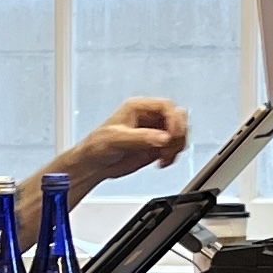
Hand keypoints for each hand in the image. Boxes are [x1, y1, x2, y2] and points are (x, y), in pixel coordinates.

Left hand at [74, 98, 189, 182]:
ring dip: (177, 146)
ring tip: (163, 158)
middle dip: (178, 133)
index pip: (166, 106)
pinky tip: (162, 162)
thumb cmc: (96, 147)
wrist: (93, 166)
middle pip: (178, 118)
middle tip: (169, 147)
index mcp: (138, 108)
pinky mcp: (156, 146)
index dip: (173, 119)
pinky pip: (175, 147)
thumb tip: (163, 138)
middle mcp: (148, 117)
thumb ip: (141, 138)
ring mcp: (154, 132)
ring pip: (179, 133)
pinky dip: (173, 155)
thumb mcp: (116, 139)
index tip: (171, 134)